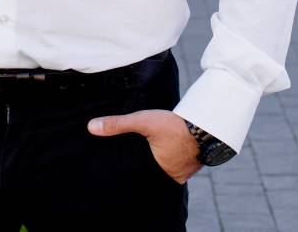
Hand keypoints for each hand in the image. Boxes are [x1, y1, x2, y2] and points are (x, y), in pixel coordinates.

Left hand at [87, 109, 202, 183]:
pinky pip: (175, 164)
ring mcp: (182, 172)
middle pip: (149, 174)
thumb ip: (118, 124)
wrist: (206, 125)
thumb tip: (91, 127)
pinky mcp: (190, 163)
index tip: (118, 168)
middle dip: (140, 168)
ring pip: (163, 169)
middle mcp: (169, 176)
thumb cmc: (174, 125)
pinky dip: (168, 159)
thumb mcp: (143, 121)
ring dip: (155, 163)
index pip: (136, 176)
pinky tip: (164, 151)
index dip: (128, 172)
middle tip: (131, 159)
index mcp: (156, 171)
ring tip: (144, 156)